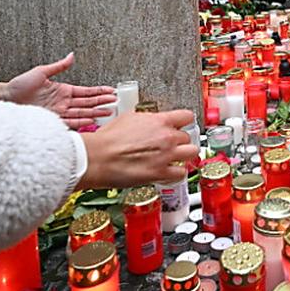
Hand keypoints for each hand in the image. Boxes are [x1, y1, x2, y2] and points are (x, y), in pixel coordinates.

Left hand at [0, 53, 115, 128]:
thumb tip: (71, 56)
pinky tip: (92, 121)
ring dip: (96, 112)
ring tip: (109, 112)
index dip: (99, 91)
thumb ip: (59, 66)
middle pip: (87, 103)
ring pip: (82, 113)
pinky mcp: (52, 120)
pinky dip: (82, 122)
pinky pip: (71, 122)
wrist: (6, 98)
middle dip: (102, 102)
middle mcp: (63, 102)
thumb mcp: (41, 72)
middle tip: (116, 102)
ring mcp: (59, 112)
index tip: (111, 91)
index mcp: (63, 90)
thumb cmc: (20, 85)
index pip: (86, 91)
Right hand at [78, 110, 198, 189]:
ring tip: (175, 159)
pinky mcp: (160, 173)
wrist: (97, 157)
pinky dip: (177, 174)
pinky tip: (169, 173)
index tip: (182, 126)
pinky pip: (181, 174)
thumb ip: (145, 120)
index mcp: (159, 121)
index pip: (186, 116)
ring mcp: (166, 155)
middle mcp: (166, 137)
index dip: (184, 122)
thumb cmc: (107, 139)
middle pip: (188, 137)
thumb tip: (149, 122)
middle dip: (180, 142)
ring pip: (192, 153)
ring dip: (184, 156)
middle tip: (172, 146)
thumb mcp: (128, 118)